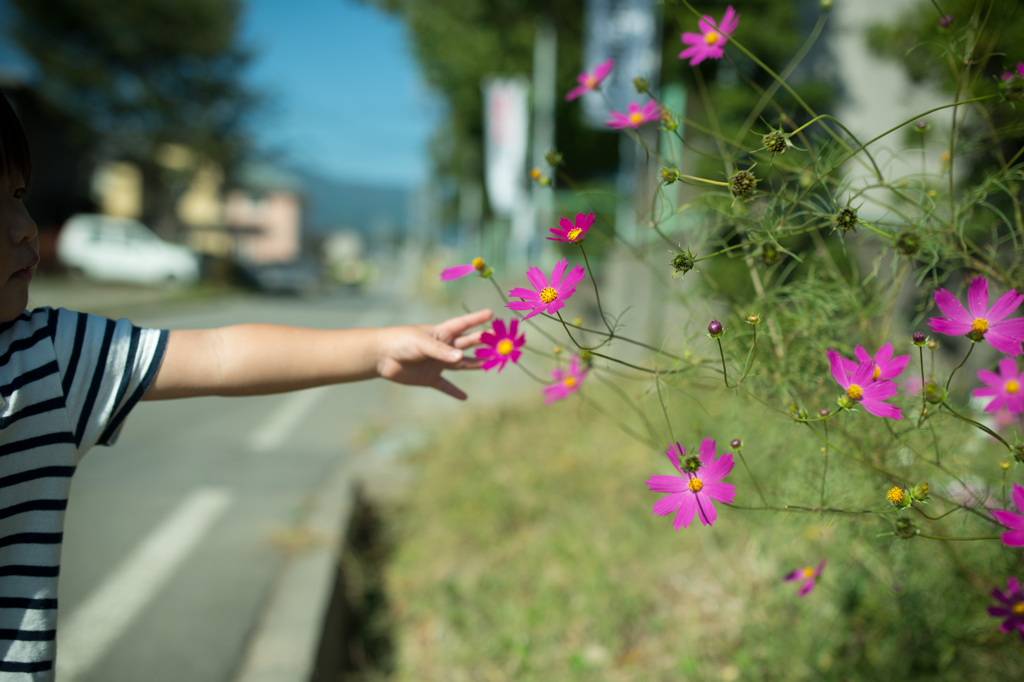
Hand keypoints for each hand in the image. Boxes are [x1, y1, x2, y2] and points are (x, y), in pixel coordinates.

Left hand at [375, 308, 493, 398]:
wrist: (380, 356)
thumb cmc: (401, 341)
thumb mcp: (422, 344)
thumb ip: (441, 352)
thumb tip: (460, 358)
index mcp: (441, 333)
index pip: (464, 325)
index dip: (477, 319)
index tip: (493, 314)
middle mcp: (443, 348)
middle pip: (467, 345)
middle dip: (482, 343)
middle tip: (500, 343)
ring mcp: (438, 363)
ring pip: (461, 364)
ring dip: (475, 364)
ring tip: (490, 364)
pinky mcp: (430, 378)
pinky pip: (445, 386)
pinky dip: (454, 392)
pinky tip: (464, 398)